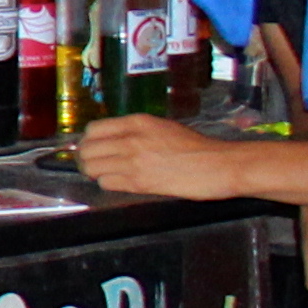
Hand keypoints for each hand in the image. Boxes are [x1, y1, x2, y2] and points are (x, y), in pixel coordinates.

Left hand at [74, 115, 231, 200]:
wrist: (220, 165)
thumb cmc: (197, 147)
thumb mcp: (163, 127)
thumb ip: (136, 132)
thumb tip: (113, 140)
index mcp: (137, 123)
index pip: (93, 129)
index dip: (89, 141)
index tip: (93, 148)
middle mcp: (130, 140)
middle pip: (87, 150)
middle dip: (88, 158)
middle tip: (95, 164)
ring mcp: (133, 162)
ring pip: (92, 168)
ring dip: (96, 173)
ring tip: (106, 174)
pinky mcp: (139, 183)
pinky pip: (107, 183)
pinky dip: (109, 184)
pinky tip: (120, 183)